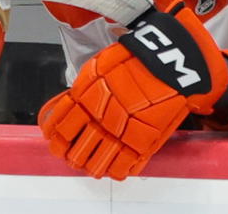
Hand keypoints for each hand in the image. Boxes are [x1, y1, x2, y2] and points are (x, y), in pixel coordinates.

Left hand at [39, 1, 227, 179]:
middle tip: (74, 155)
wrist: (172, 59)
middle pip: (73, 149)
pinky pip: (122, 166)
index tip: (56, 141)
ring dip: (90, 165)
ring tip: (92, 164)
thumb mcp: (102, 64)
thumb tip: (71, 103)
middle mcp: (98, 115)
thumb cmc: (139, 56)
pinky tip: (114, 167)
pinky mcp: (142, 141)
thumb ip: (86, 87)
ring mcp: (120, 130)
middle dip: (72, 155)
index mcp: (85, 94)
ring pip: (94, 162)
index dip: (55, 138)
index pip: (59, 125)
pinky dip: (116, 170)